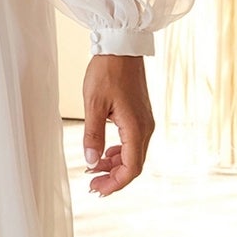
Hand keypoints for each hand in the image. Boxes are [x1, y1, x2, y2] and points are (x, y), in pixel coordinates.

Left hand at [82, 54, 153, 196]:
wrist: (121, 47)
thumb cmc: (107, 71)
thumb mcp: (93, 104)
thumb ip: (92, 136)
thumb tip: (91, 161)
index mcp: (135, 128)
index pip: (131, 168)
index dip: (115, 183)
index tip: (97, 189)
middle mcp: (145, 128)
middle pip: (133, 164)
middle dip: (113, 177)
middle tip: (92, 184)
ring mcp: (144, 122)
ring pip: (133, 154)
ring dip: (115, 165)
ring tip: (93, 170)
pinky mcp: (140, 116)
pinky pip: (132, 143)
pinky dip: (118, 152)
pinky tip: (104, 153)